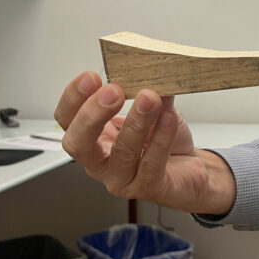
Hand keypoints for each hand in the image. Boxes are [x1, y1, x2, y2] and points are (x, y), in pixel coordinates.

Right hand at [54, 71, 235, 214]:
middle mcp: (101, 162)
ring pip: (122, 153)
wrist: (192, 169)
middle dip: (92, 115)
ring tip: (150, 99)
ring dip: (135, 122)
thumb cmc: (164, 139)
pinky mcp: (149, 188)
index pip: (67, 120)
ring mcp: (122, 179)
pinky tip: (168, 118)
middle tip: (113, 91)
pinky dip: (160, 138)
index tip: (90, 77)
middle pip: (79, 144)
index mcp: (94, 138)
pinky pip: (152, 163)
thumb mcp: (153, 109)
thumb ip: (146, 92)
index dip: (73, 99)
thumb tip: (148, 69)